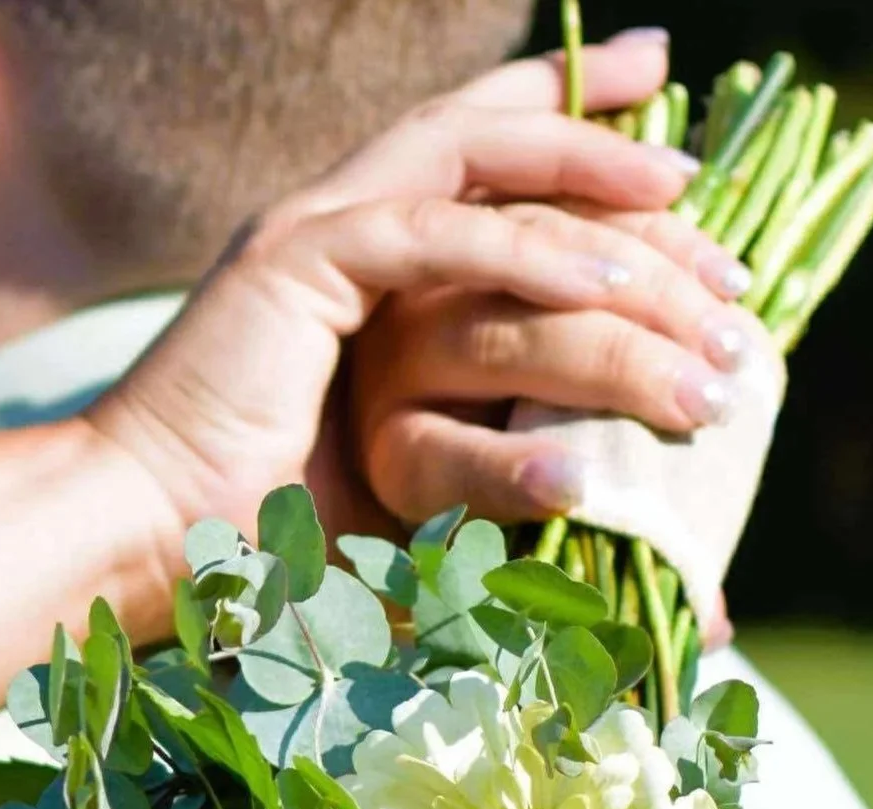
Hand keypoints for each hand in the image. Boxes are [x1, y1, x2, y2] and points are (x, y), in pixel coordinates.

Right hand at [89, 32, 699, 575]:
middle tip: (725, 239)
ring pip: (487, 174)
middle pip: (508, 150)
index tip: (689, 160)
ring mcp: (318, 235)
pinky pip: (433, 233)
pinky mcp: (295, 265)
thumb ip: (548, 528)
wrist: (147, 549)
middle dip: (629, 174)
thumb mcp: (442, 523)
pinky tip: (606, 279)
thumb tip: (693, 610)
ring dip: (600, 202)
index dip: (585, 134)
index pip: (494, 171)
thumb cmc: (270, 554)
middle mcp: (349, 232)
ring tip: (697, 246)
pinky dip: (526, 250)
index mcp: (372, 272)